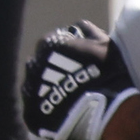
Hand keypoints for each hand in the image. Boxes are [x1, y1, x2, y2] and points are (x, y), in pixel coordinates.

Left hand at [23, 20, 135, 139]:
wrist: (106, 111)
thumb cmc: (108, 73)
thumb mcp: (105, 43)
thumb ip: (87, 30)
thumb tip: (76, 27)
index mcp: (49, 44)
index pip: (54, 41)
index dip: (68, 50)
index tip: (81, 59)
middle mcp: (34, 64)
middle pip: (42, 63)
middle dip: (55, 68)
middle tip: (76, 78)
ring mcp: (30, 89)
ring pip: (37, 84)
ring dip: (49, 86)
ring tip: (70, 95)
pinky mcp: (31, 112)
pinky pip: (36, 106)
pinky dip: (47, 105)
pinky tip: (64, 108)